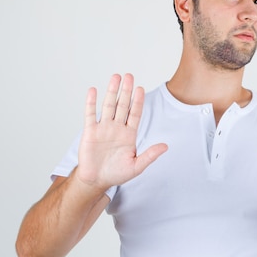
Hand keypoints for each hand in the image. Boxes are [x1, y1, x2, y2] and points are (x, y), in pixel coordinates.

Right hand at [75, 73, 167, 189]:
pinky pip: (90, 115)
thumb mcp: (137, 166)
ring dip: (112, 92)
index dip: (138, 101)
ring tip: (115, 77)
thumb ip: (150, 155)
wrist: (97, 181)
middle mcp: (117, 128)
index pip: (135, 114)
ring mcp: (103, 128)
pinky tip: (93, 91)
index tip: (140, 89)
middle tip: (129, 76)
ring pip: (108, 106)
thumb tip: (166, 146)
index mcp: (129, 135)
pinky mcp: (90, 132)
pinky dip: (91, 103)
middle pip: (123, 105)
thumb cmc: (117, 174)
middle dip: (126, 91)